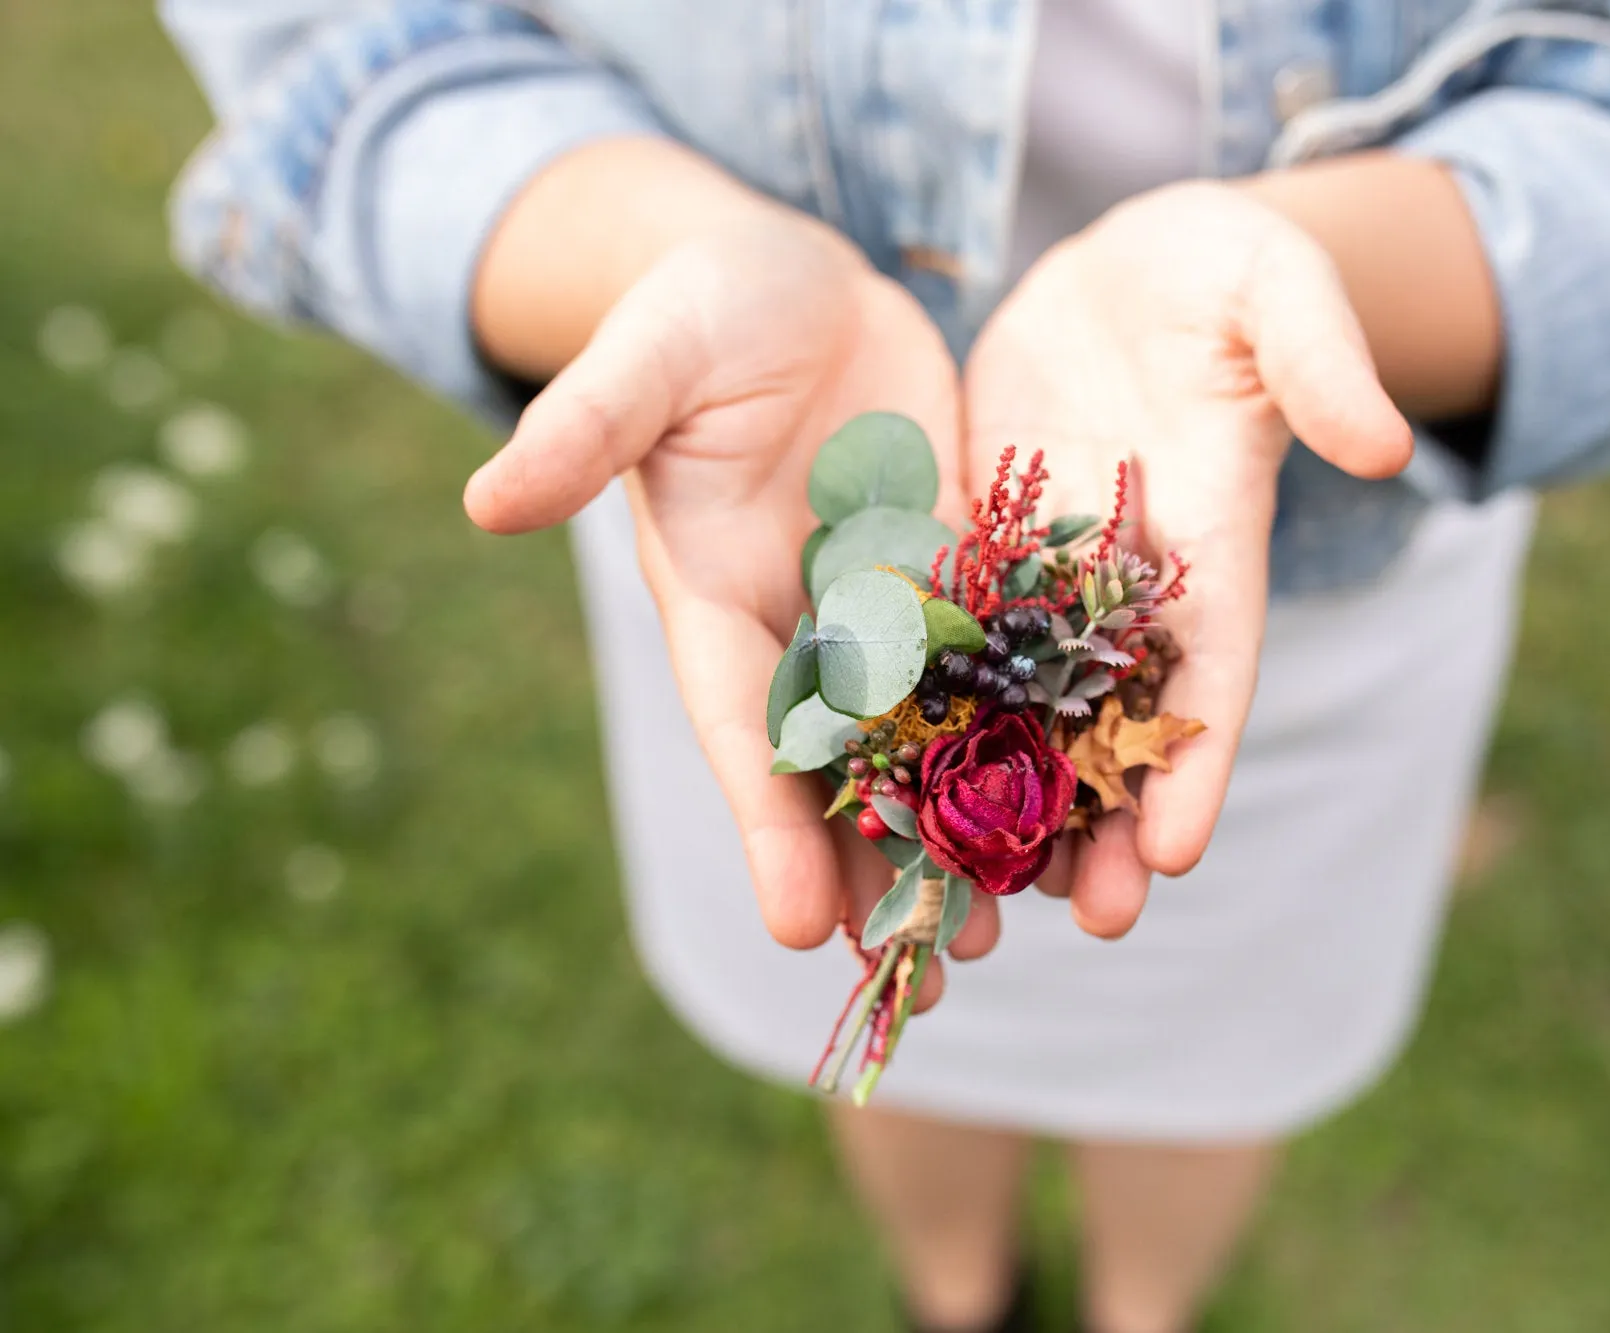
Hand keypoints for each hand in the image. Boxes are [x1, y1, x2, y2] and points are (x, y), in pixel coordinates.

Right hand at [464, 209, 997, 999]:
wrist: (795, 285)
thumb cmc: (702, 308)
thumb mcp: (649, 357)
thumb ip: (586, 426)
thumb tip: (484, 499)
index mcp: (717, 601)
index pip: (742, 731)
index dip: (769, 828)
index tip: (802, 928)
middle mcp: (804, 627)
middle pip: (838, 773)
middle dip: (877, 872)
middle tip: (930, 978)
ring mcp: (888, 609)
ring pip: (924, 745)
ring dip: (958, 833)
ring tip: (1004, 928)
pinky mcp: (960, 573)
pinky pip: (1000, 668)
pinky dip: (1029, 738)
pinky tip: (1075, 807)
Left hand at [964, 181, 1412, 936]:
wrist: (1134, 264)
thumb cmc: (1227, 270)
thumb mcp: (1281, 290)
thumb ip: (1324, 361)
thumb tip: (1386, 443)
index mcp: (1220, 540)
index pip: (1219, 667)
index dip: (1202, 759)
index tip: (1182, 853)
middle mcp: (1137, 581)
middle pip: (1129, 720)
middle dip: (1115, 820)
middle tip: (1096, 925)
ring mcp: (1054, 572)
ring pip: (1037, 706)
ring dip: (1022, 797)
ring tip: (991, 894)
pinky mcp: (980, 542)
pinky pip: (954, 640)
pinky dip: (937, 711)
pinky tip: (896, 781)